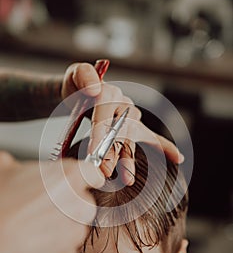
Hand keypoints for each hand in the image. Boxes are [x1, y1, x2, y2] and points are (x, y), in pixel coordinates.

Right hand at [0, 151, 103, 252]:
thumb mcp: (3, 168)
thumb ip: (23, 166)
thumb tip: (18, 167)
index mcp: (67, 177)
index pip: (92, 174)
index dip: (85, 178)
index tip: (81, 183)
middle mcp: (76, 204)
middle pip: (86, 203)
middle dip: (71, 205)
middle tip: (46, 208)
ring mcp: (72, 234)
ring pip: (77, 228)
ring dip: (63, 228)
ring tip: (35, 228)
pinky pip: (67, 251)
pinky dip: (54, 249)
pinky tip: (32, 244)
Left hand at [61, 63, 183, 184]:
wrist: (81, 91)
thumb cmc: (77, 85)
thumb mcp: (74, 74)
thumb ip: (83, 75)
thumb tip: (96, 89)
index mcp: (109, 92)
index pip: (105, 114)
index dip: (99, 133)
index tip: (93, 152)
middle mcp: (124, 105)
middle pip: (120, 131)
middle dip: (112, 153)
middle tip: (104, 171)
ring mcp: (131, 117)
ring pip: (131, 140)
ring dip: (128, 159)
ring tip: (127, 179)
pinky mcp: (133, 126)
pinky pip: (152, 136)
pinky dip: (165, 147)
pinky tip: (177, 158)